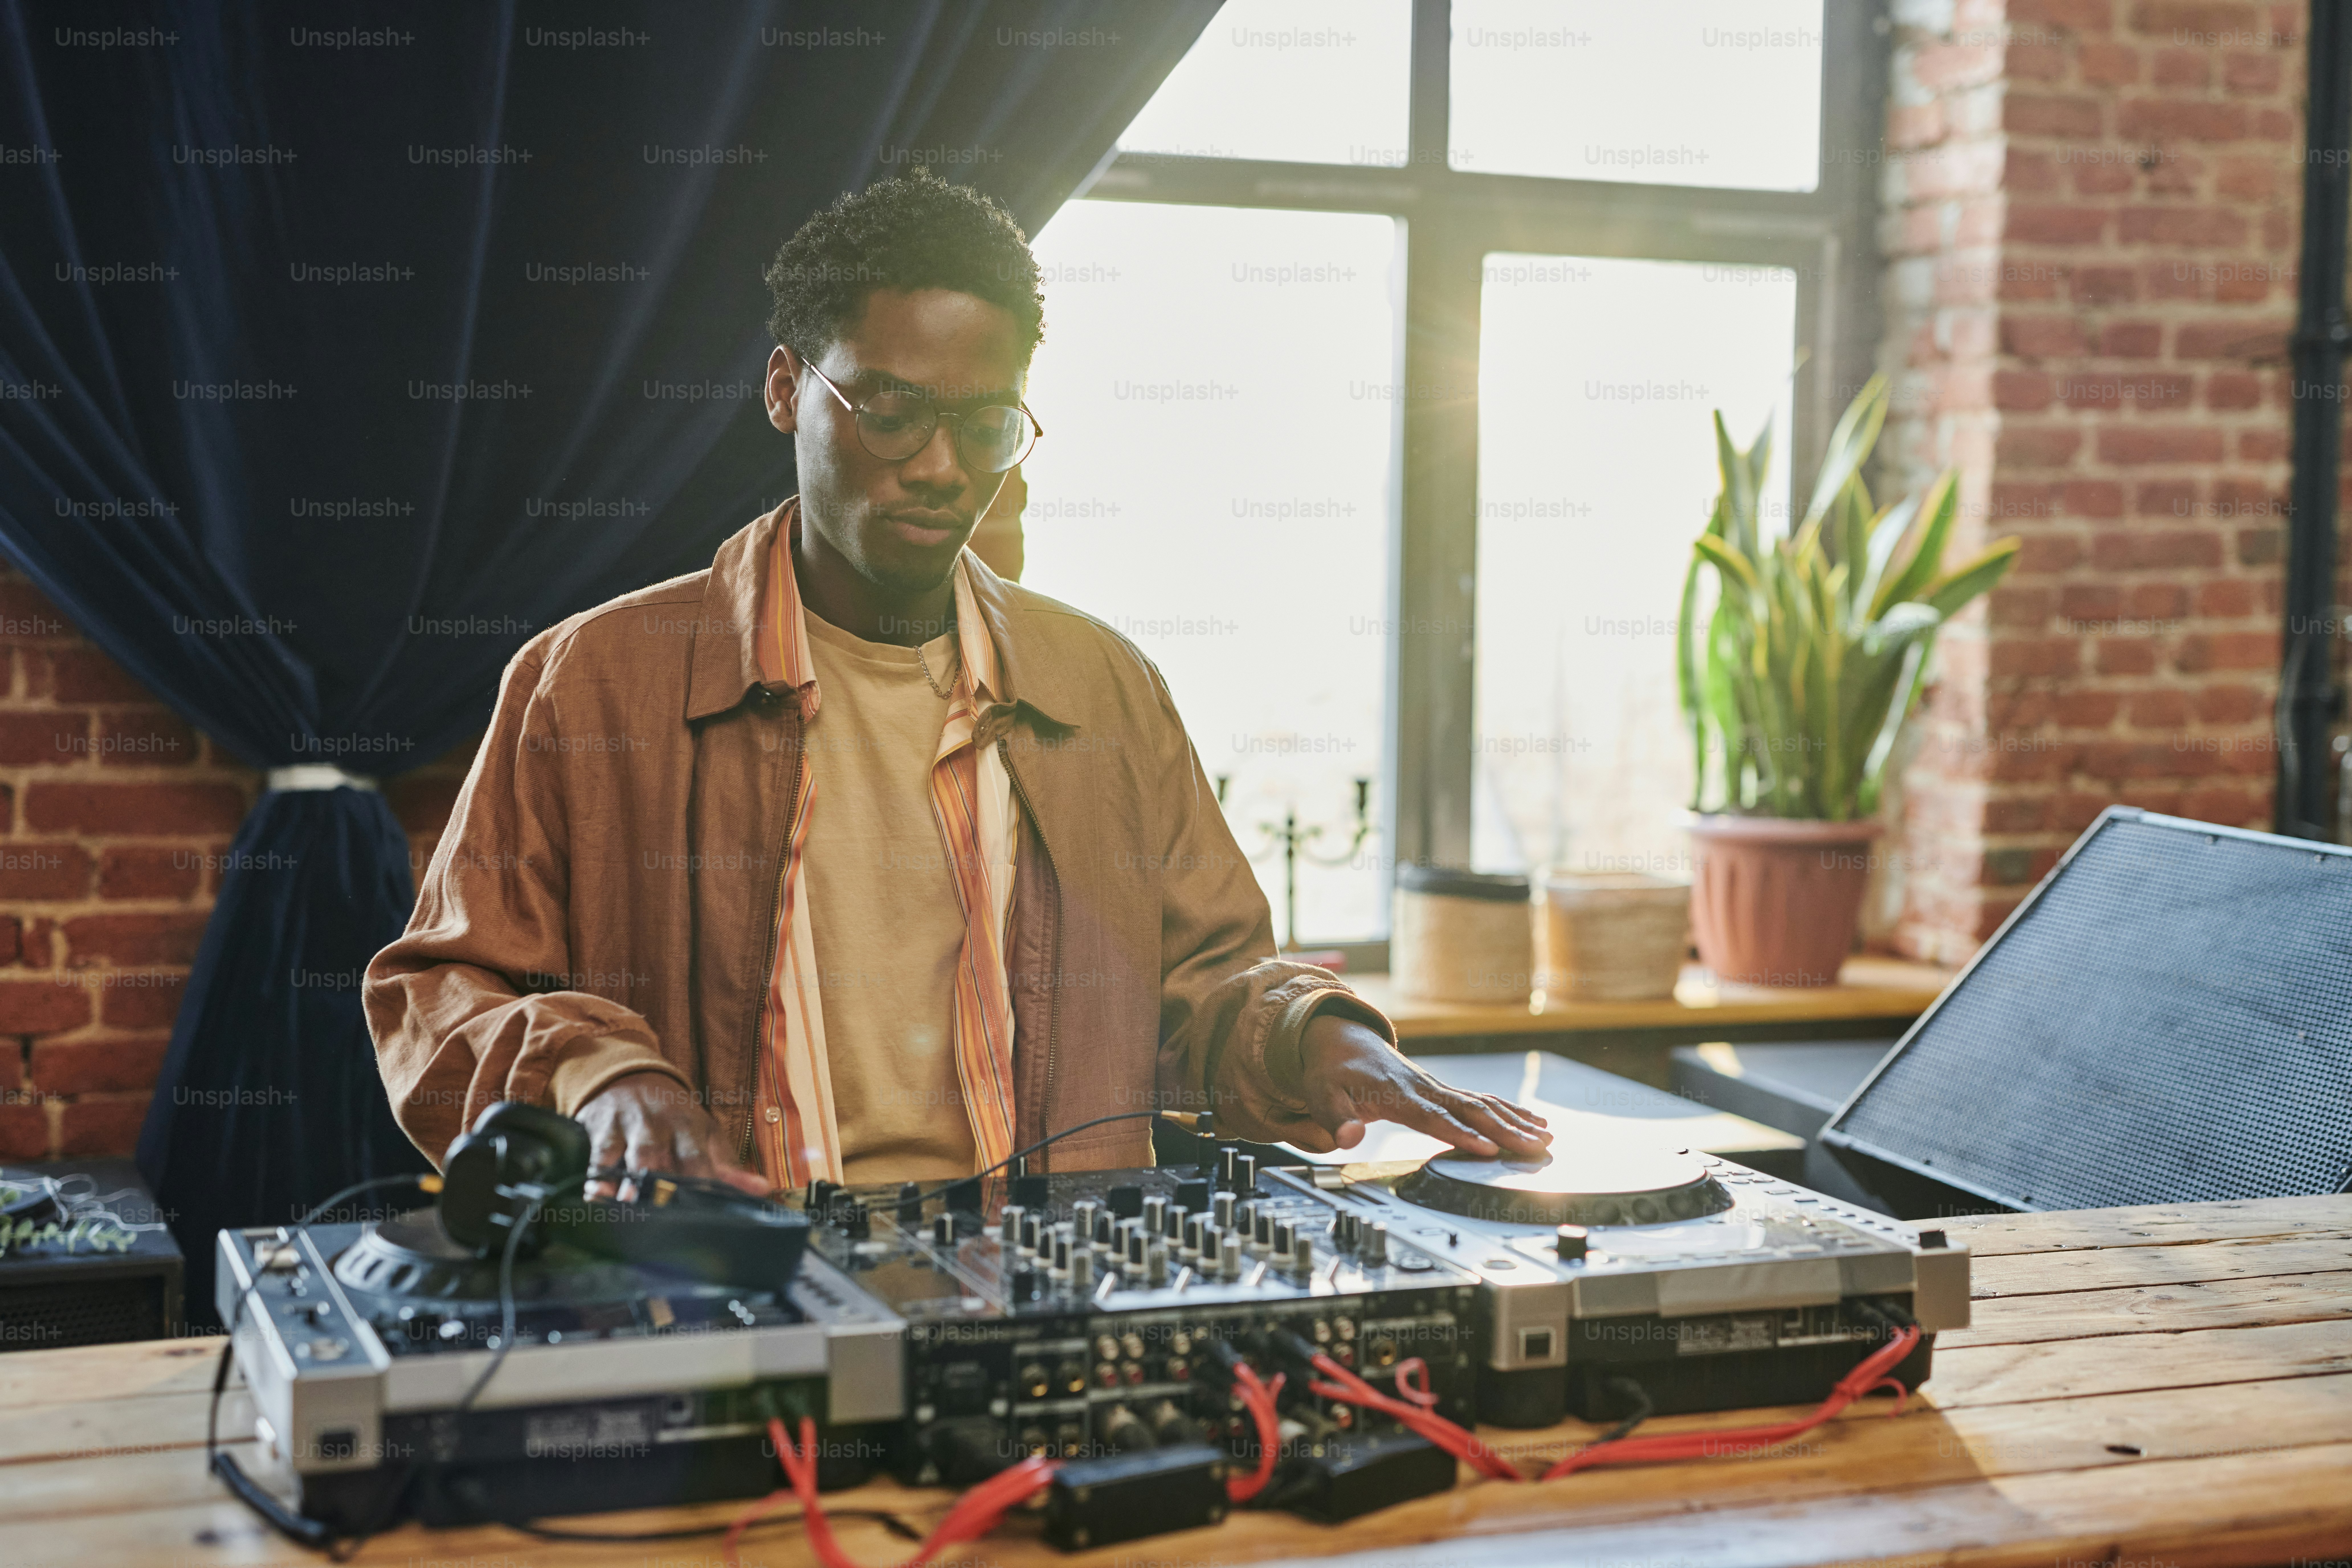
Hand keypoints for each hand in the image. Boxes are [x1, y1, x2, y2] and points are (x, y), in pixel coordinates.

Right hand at [575, 1071, 770, 1200]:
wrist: (630, 1074)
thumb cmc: (674, 1115)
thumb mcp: (705, 1133)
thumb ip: (728, 1165)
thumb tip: (762, 1190)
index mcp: (691, 1128)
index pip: (698, 1159)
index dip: (702, 1183)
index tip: (705, 1210)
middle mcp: (661, 1126)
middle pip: (664, 1159)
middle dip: (664, 1187)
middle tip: (667, 1218)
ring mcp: (631, 1126)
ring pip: (634, 1157)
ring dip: (633, 1183)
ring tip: (632, 1207)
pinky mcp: (602, 1129)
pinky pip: (599, 1156)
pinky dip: (597, 1176)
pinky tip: (596, 1197)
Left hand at [1291, 1015, 1553, 1157]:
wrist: (1341, 1041)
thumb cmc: (1333, 1071)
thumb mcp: (1322, 1094)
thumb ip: (1336, 1118)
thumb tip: (1349, 1138)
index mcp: (1396, 1094)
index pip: (1433, 1118)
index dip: (1460, 1134)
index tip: (1487, 1149)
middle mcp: (1424, 1088)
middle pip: (1470, 1109)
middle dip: (1505, 1129)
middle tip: (1535, 1146)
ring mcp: (1436, 1087)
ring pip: (1482, 1103)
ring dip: (1514, 1120)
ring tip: (1545, 1136)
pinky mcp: (1442, 1090)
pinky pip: (1480, 1099)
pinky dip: (1508, 1110)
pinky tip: (1531, 1121)